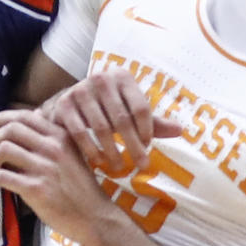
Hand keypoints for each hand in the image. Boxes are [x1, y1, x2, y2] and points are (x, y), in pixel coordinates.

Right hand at [0, 70, 181, 173]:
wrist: (72, 102)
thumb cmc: (110, 108)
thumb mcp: (130, 110)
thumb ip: (153, 122)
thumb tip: (180, 131)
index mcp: (122, 77)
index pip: (140, 107)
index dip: (147, 130)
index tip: (148, 148)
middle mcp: (101, 79)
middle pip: (122, 119)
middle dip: (133, 146)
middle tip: (141, 166)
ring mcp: (80, 90)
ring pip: (102, 127)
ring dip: (112, 151)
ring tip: (120, 168)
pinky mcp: (64, 104)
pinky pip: (80, 132)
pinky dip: (91, 150)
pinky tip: (99, 162)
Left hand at [0, 109, 111, 244]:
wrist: (93, 216)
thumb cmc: (81, 185)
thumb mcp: (73, 152)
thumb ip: (54, 134)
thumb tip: (35, 113)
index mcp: (61, 136)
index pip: (25, 116)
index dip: (3, 117)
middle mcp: (52, 148)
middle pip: (11, 130)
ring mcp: (44, 168)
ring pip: (4, 149)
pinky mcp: (35, 189)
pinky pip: (3, 176)